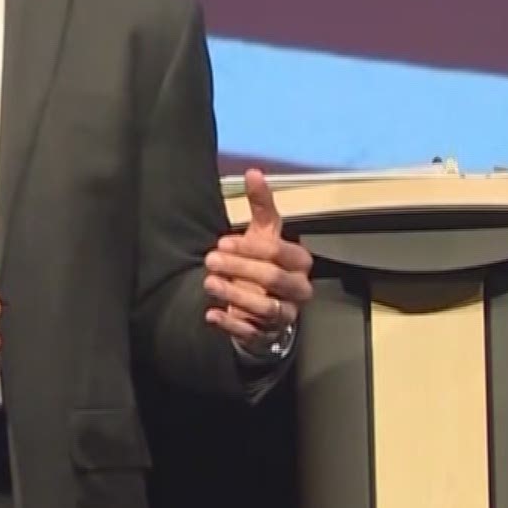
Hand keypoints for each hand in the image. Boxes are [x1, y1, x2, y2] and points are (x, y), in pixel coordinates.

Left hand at [205, 168, 314, 348]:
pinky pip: (252, 333)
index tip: (222, 242)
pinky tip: (211, 314)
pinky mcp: (268, 336)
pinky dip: (231, 324)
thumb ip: (261, 205)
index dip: (250, 247)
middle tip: (210, 259)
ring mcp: (285, 316)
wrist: (265, 305)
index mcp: (299, 263)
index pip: (279, 253)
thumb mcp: (263, 233)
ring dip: (235, 295)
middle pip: (274, 279)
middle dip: (240, 268)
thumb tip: (253, 172)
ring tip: (208, 283)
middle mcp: (298, 290)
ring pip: (266, 309)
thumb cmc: (264, 263)